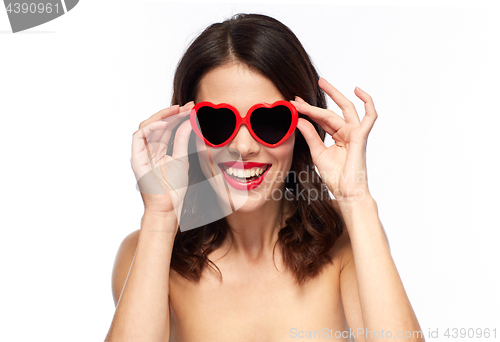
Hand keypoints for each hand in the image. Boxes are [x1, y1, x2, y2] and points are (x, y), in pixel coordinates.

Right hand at [131, 102, 194, 215]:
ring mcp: (141, 153)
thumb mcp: (183, 158)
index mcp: (158, 150)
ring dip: (162, 116)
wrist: (168, 207)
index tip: (192, 109)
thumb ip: (183, 139)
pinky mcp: (136, 158)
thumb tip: (189, 121)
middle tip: (188, 106)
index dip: (178, 117)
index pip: (167, 127)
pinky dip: (150, 127)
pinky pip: (138, 137)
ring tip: (178, 110)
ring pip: (147, 126)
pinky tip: (165, 122)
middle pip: (157, 124)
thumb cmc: (175, 188)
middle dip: (172, 113)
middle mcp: (148, 150)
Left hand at [291, 78, 376, 201]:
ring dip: (333, 95)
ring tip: (322, 83)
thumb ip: (310, 135)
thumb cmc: (335, 176)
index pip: (322, 119)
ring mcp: (356, 133)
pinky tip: (358, 91)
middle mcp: (347, 132)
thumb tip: (299, 119)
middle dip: (316, 101)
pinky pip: (370, 116)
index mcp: (338, 136)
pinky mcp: (361, 137)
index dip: (308, 110)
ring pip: (343, 110)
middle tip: (302, 91)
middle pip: (331, 111)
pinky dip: (367, 102)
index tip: (294, 103)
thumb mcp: (317, 152)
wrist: (345, 191)